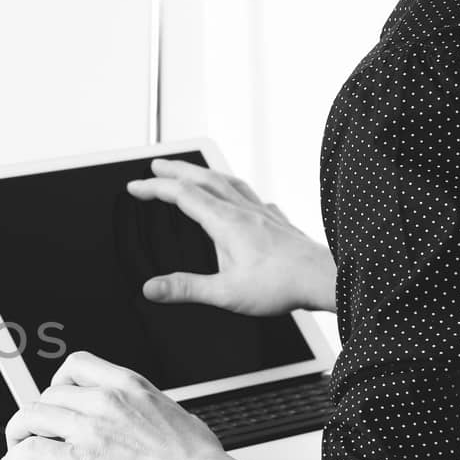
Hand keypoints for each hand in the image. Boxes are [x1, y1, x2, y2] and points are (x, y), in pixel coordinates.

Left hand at [0, 351, 225, 459]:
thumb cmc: (193, 456)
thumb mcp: (170, 411)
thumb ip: (145, 408)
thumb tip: (141, 417)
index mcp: (127, 385)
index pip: (77, 365)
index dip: (59, 379)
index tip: (56, 393)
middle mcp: (103, 400)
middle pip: (49, 393)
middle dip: (39, 411)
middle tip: (38, 427)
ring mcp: (88, 427)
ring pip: (31, 416)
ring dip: (17, 431)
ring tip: (15, 444)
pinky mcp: (78, 457)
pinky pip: (32, 449)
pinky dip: (16, 457)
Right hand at [127, 158, 336, 314]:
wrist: (324, 278)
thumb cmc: (282, 285)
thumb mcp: (225, 293)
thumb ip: (185, 289)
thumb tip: (152, 288)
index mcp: (226, 223)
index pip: (182, 195)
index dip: (154, 188)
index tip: (135, 186)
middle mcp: (243, 211)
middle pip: (204, 179)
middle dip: (176, 170)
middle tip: (156, 165)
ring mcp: (262, 212)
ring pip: (228, 181)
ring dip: (204, 173)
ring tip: (193, 171)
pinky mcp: (277, 221)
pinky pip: (251, 195)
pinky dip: (235, 189)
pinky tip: (241, 198)